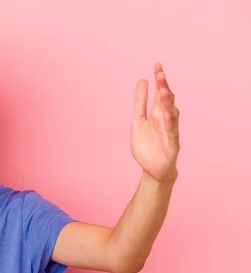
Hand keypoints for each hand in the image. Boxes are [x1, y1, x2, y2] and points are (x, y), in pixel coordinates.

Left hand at [130, 63, 179, 182]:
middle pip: (167, 100)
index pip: (160, 93)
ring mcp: (171, 131)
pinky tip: (167, 114)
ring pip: (172, 114)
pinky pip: (172, 133)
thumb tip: (142, 80)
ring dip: (167, 103)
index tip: (157, 65)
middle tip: (160, 73)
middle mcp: (166, 120)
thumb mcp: (138, 121)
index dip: (159, 80)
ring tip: (162, 91)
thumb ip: (140, 103)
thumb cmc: (147, 146)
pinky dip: (170, 123)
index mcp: (157, 113)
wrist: (152, 170)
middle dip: (164, 87)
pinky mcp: (172, 145)